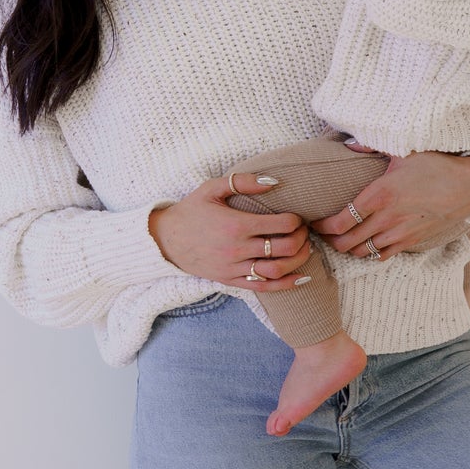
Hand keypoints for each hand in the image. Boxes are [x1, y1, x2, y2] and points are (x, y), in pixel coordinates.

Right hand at [148, 173, 314, 291]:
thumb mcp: (212, 188)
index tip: (298, 216)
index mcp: (235, 225)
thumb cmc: (191, 211)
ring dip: (298, 260)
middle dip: (301, 238)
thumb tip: (274, 181)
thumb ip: (243, 182)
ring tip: (304, 249)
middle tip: (304, 231)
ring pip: (277, 269)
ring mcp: (234, 268)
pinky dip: (286, 284)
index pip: (281, 225)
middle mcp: (237, 249)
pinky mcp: (230, 281)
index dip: (296, 220)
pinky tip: (301, 277)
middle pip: (284, 248)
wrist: (165, 239)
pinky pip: (263, 286)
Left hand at [310, 151, 469, 258]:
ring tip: (340, 239)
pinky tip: (365, 245)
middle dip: (329, 240)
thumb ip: (371, 147)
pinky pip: (382, 256)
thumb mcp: (402, 151)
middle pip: (346, 242)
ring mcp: (400, 233)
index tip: (315, 222)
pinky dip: (369, 254)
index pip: (340, 221)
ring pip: (361, 252)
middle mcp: (387, 218)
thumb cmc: (437, 164)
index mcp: (380, 195)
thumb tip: (348, 144)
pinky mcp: (412, 242)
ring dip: (347, 248)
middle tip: (322, 233)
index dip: (322, 226)